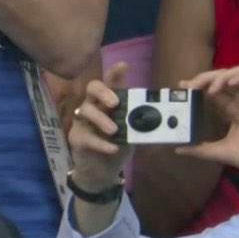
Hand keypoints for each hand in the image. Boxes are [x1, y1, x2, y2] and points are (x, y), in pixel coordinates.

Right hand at [67, 62, 129, 191]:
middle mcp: (93, 107)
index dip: (114, 73)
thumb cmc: (117, 146)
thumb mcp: (132, 134)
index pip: (109, 83)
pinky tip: (112, 148)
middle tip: (115, 103)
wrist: (102, 172)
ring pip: (85, 110)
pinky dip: (100, 142)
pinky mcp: (76, 138)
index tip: (123, 65)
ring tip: (114, 130)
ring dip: (101, 119)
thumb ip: (141, 125)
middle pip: (92, 88)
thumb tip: (162, 120)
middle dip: (103, 92)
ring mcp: (82, 122)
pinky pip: (85, 136)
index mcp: (107, 103)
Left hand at [176, 67, 238, 182]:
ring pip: (237, 73)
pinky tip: (228, 84)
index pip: (214, 92)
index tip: (182, 87)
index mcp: (234, 110)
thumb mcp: (221, 151)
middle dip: (205, 78)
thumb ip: (200, 149)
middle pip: (223, 79)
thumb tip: (178, 148)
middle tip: (191, 85)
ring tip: (210, 88)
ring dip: (221, 76)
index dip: (199, 86)